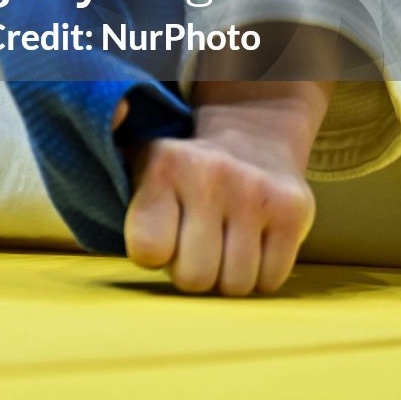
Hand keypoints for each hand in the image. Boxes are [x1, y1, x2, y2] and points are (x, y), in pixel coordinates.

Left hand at [121, 83, 323, 296]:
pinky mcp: (294, 211)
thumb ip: (106, 158)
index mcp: (164, 166)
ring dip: (227, 276)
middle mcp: (210, 175)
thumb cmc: (184, 172)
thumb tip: (110, 115)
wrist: (254, 138)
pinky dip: (260, 276)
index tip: (161, 237)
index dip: (154, 255)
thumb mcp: (137, 162)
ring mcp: (255, 193)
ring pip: (235, 285)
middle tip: (195, 245)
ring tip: (223, 244)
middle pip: (194, 278)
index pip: (147, 250)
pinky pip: (269, 281)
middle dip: (192, 272)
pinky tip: (251, 245)